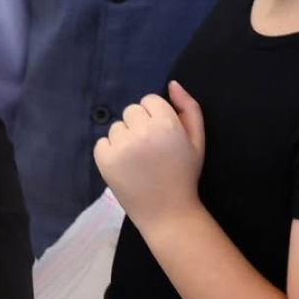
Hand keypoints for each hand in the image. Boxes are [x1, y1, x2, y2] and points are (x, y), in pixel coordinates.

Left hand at [93, 81, 204, 229]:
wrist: (169, 214)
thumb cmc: (184, 175)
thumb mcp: (196, 141)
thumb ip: (189, 108)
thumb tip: (173, 84)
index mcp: (166, 124)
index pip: (150, 100)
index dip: (156, 118)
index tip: (162, 137)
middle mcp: (142, 131)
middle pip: (132, 111)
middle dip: (139, 126)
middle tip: (150, 150)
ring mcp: (121, 146)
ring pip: (117, 127)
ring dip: (125, 139)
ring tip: (138, 161)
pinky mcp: (104, 160)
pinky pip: (102, 142)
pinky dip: (110, 152)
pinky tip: (125, 167)